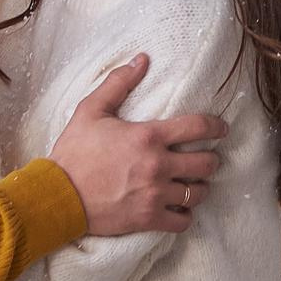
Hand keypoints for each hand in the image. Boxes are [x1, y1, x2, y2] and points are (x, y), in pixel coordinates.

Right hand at [47, 57, 226, 235]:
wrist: (57, 195)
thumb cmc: (74, 152)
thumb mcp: (91, 110)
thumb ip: (118, 83)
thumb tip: (142, 60)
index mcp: (148, 136)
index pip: (198, 127)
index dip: (216, 126)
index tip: (222, 128)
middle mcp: (158, 166)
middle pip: (206, 163)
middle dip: (211, 159)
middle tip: (207, 159)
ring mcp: (155, 194)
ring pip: (199, 192)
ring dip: (201, 187)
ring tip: (195, 183)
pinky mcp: (148, 219)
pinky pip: (183, 220)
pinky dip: (186, 214)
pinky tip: (180, 208)